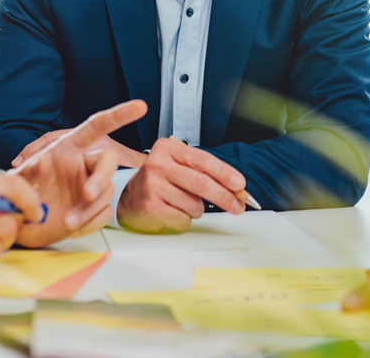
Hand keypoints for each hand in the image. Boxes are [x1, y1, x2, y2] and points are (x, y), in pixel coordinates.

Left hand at [10, 99, 148, 245]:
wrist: (23, 224)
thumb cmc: (21, 193)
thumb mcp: (18, 178)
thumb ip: (27, 169)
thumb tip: (44, 161)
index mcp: (69, 147)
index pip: (97, 125)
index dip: (119, 115)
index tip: (140, 107)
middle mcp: (84, 164)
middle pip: (108, 162)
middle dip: (101, 177)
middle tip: (86, 194)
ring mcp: (91, 186)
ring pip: (106, 192)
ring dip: (88, 209)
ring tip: (66, 221)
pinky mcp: (94, 209)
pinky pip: (103, 214)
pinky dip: (89, 222)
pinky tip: (72, 226)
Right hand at [117, 136, 247, 233]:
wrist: (129, 197)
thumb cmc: (161, 180)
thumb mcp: (179, 166)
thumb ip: (204, 172)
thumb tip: (236, 189)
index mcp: (169, 149)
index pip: (203, 160)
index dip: (224, 173)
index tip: (240, 184)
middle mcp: (158, 165)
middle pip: (201, 183)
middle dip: (224, 197)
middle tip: (237, 206)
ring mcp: (152, 186)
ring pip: (193, 205)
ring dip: (197, 210)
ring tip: (182, 203)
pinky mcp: (149, 208)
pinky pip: (182, 220)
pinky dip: (184, 220)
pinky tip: (172, 212)